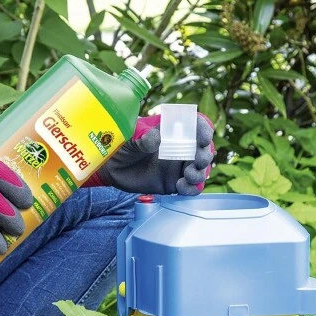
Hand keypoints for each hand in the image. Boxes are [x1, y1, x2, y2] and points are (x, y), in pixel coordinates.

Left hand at [91, 113, 214, 194]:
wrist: (110, 168)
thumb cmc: (121, 145)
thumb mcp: (131, 137)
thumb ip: (144, 138)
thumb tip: (158, 138)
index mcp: (172, 131)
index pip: (195, 126)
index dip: (204, 130)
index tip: (203, 138)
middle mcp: (179, 148)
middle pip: (203, 150)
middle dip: (204, 155)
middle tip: (196, 161)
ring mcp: (177, 167)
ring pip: (200, 170)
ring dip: (199, 173)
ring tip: (187, 175)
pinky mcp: (172, 184)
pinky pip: (190, 188)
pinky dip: (191, 189)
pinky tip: (180, 186)